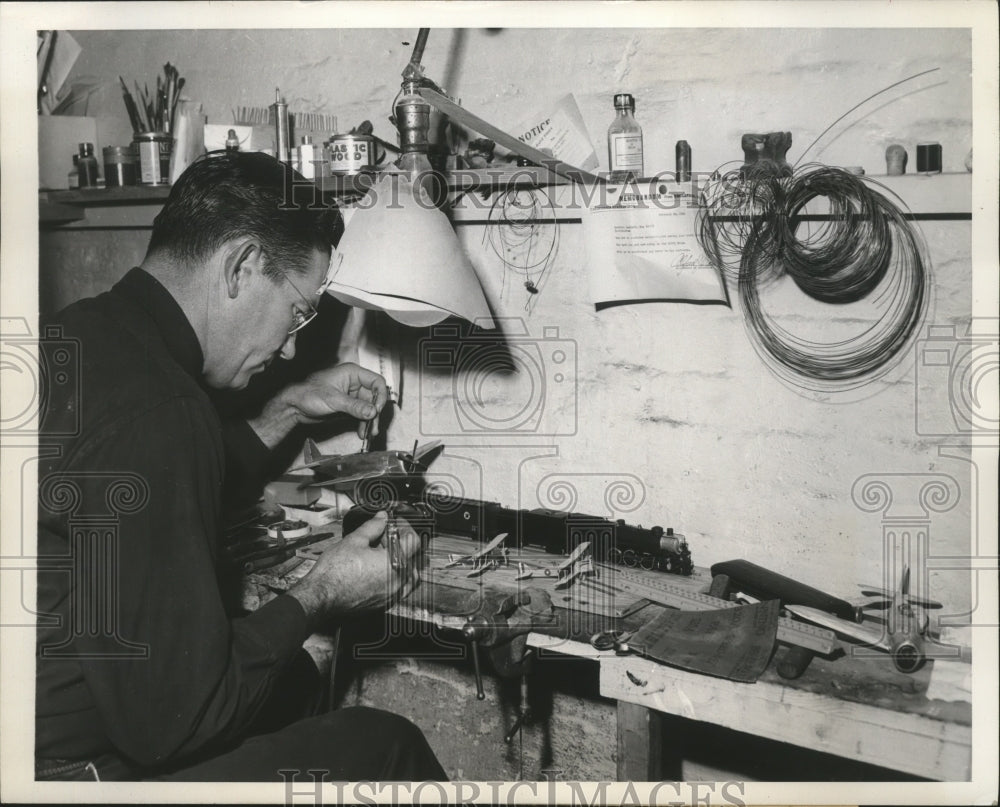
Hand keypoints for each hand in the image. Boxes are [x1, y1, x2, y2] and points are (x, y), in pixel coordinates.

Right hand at [286, 512, 421, 629]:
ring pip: (410, 575)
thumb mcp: (354, 540)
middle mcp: (398, 581)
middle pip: (414, 557)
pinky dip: (396, 577)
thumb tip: (382, 518)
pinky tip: (379, 569)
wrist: (322, 596)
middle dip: (402, 544)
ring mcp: (392, 595)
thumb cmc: (334, 572)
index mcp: (394, 563)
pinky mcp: (384, 604)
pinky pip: (400, 589)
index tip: (395, 523)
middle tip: (386, 536)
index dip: (405, 527)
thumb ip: (373, 526)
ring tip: (384, 553)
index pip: (413, 541)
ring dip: (402, 562)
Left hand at [287, 363, 387, 433]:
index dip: (380, 396)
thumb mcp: (333, 399)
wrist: (294, 407)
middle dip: (375, 413)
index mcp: (352, 374)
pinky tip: (362, 432)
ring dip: (370, 421)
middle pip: (375, 398)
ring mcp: (352, 396)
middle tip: (374, 427)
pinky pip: (362, 416)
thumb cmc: (309, 394)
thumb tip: (373, 411)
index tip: (377, 410)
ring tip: (368, 433)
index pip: (377, 382)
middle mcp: (355, 384)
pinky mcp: (349, 408)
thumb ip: (354, 406)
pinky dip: (363, 424)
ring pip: (369, 409)